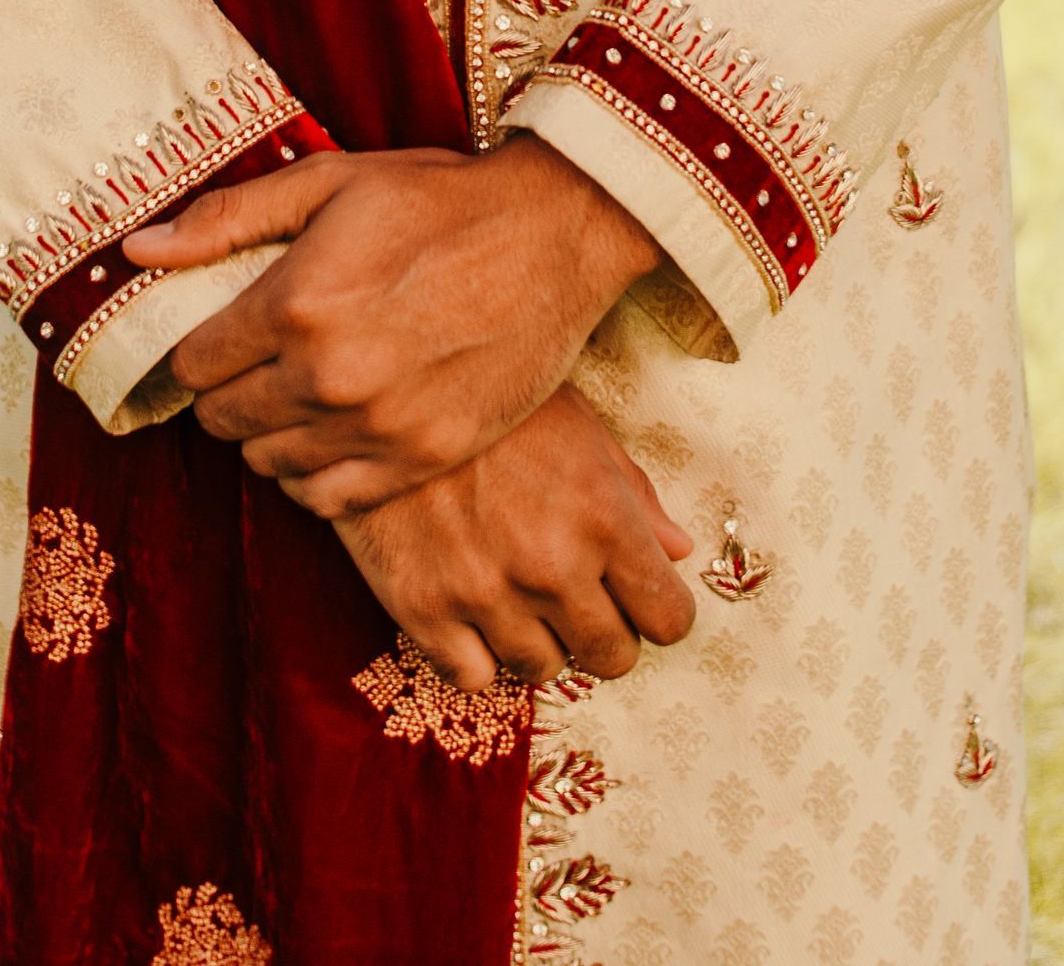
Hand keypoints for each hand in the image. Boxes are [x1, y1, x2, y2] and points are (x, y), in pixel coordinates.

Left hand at [123, 135, 660, 515]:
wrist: (553, 234)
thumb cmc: (439, 199)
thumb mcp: (330, 182)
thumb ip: (228, 219)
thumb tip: (138, 252)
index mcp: (294, 304)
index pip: (193, 365)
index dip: (199, 351)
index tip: (220, 338)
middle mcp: (326, 376)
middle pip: (223, 421)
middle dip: (228, 393)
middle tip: (258, 365)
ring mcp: (377, 427)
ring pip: (269, 464)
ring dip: (269, 434)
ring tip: (298, 397)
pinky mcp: (423, 458)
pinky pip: (328, 501)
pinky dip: (315, 476)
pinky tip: (332, 436)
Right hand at [334, 384, 696, 691]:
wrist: (384, 386)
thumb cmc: (492, 402)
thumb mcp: (578, 424)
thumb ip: (634, 493)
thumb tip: (680, 550)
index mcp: (603, 516)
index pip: (668, 618)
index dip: (657, 608)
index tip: (638, 595)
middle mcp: (552, 565)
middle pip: (612, 657)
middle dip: (604, 630)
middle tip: (578, 595)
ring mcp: (485, 594)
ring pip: (544, 669)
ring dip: (538, 637)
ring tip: (516, 588)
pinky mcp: (422, 610)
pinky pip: (474, 677)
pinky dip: (477, 651)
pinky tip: (472, 606)